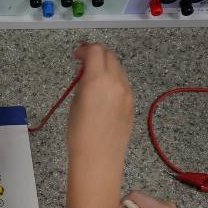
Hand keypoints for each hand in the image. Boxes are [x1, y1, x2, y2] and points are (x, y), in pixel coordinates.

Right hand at [65, 44, 134, 207]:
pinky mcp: (132, 105)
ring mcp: (127, 93)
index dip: (84, 49)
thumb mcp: (75, 102)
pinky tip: (103, 94)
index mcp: (99, 79)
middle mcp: (117, 82)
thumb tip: (86, 73)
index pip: (95, 50)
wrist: (98, 159)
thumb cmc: (79, 134)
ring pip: (118, 69)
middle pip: (109, 56)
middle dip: (96, 54)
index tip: (75, 56)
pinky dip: (113, 80)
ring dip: (105, 67)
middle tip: (82, 64)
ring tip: (92, 79)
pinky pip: (123, 84)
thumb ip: (83, 82)